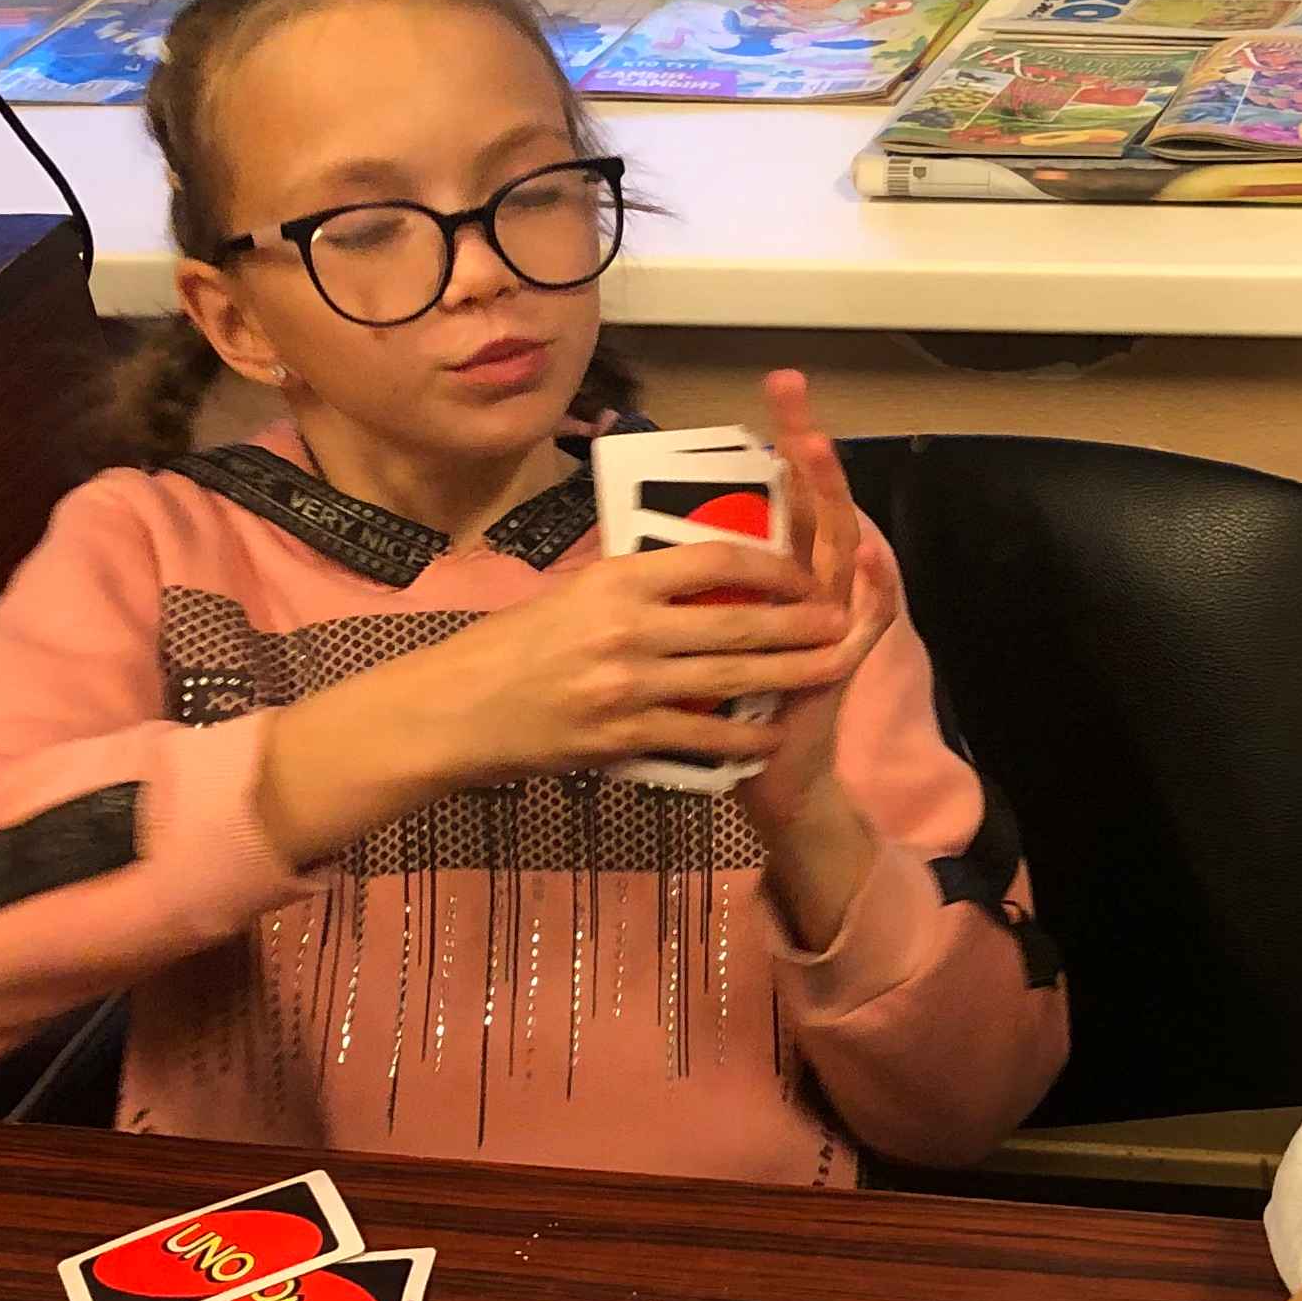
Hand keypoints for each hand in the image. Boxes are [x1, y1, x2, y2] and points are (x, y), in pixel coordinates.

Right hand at [251, 521, 858, 866]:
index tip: (803, 571)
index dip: (770, 567)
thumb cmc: (516, 645)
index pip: (714, 561)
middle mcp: (627, 630)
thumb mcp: (574, 593)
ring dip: (791, 676)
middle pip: (738, 623)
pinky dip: (744, 737)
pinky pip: (702, 738)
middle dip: (801, 624)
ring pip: (731, 681)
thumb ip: (637, 585)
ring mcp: (628, 688)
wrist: (459, 709)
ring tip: (833, 668)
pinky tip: (775, 734)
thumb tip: (700, 569)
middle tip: (842, 621)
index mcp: (617, 581)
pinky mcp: (624, 738)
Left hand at [739, 370, 889, 836]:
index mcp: (776, 577)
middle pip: (817, 500)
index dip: (784, 440)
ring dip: (833, 494)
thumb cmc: (722, 708)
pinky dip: (872, 589)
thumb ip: (698, 585)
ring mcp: (832, 623)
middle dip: (806, 445)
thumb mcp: (699, 635)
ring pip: (844, 547)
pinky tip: (862, 554)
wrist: (763, 778)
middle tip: (792, 387)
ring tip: (818, 444)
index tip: (776, 385)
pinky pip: (869, 620)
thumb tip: (653, 531)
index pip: (786, 491)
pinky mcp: (845, 664)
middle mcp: (811, 590)